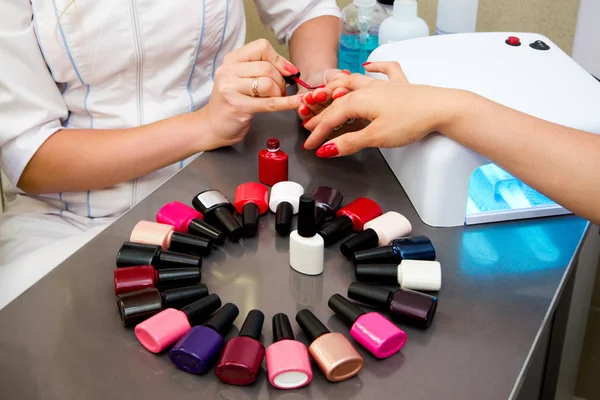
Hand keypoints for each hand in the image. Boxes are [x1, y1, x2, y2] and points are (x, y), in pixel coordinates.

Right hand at [201, 39, 302, 149]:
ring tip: (275, 99)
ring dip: (279, 93)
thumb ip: (262, 68)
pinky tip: (297, 102)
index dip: (279, 59)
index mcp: (231, 60)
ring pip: (268, 84)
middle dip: (281, 80)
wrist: (213, 125)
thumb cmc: (233, 101)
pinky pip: (270, 103)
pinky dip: (287, 103)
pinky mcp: (238, 107)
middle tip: (280, 91)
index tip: (288, 71)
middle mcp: (228, 71)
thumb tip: (290, 68)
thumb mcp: (242, 78)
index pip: (261, 48)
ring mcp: (230, 89)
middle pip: (267, 67)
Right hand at [302, 62, 460, 156]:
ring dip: (338, 87)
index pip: (331, 118)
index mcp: (358, 101)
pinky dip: (376, 66)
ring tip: (327, 92)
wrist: (441, 108)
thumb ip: (349, 142)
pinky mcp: (400, 86)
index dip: (318, 133)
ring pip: (355, 82)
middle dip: (322, 112)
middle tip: (309, 123)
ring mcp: (384, 86)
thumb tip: (327, 149)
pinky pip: (385, 71)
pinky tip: (370, 64)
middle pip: (338, 100)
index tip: (310, 145)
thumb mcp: (375, 137)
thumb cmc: (411, 120)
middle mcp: (368, 89)